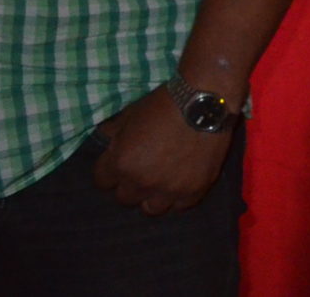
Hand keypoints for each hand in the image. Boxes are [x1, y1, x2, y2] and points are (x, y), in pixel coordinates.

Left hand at [90, 86, 234, 214]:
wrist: (206, 100)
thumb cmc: (164, 103)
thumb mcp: (131, 113)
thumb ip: (113, 133)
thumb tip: (104, 139)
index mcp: (121, 163)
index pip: (103, 182)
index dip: (111, 171)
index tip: (122, 162)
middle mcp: (142, 182)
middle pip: (125, 198)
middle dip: (131, 184)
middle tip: (144, 170)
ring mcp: (169, 189)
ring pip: (151, 209)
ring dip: (153, 196)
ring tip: (163, 182)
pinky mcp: (195, 189)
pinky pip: (180, 206)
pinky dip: (179, 196)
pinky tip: (182, 182)